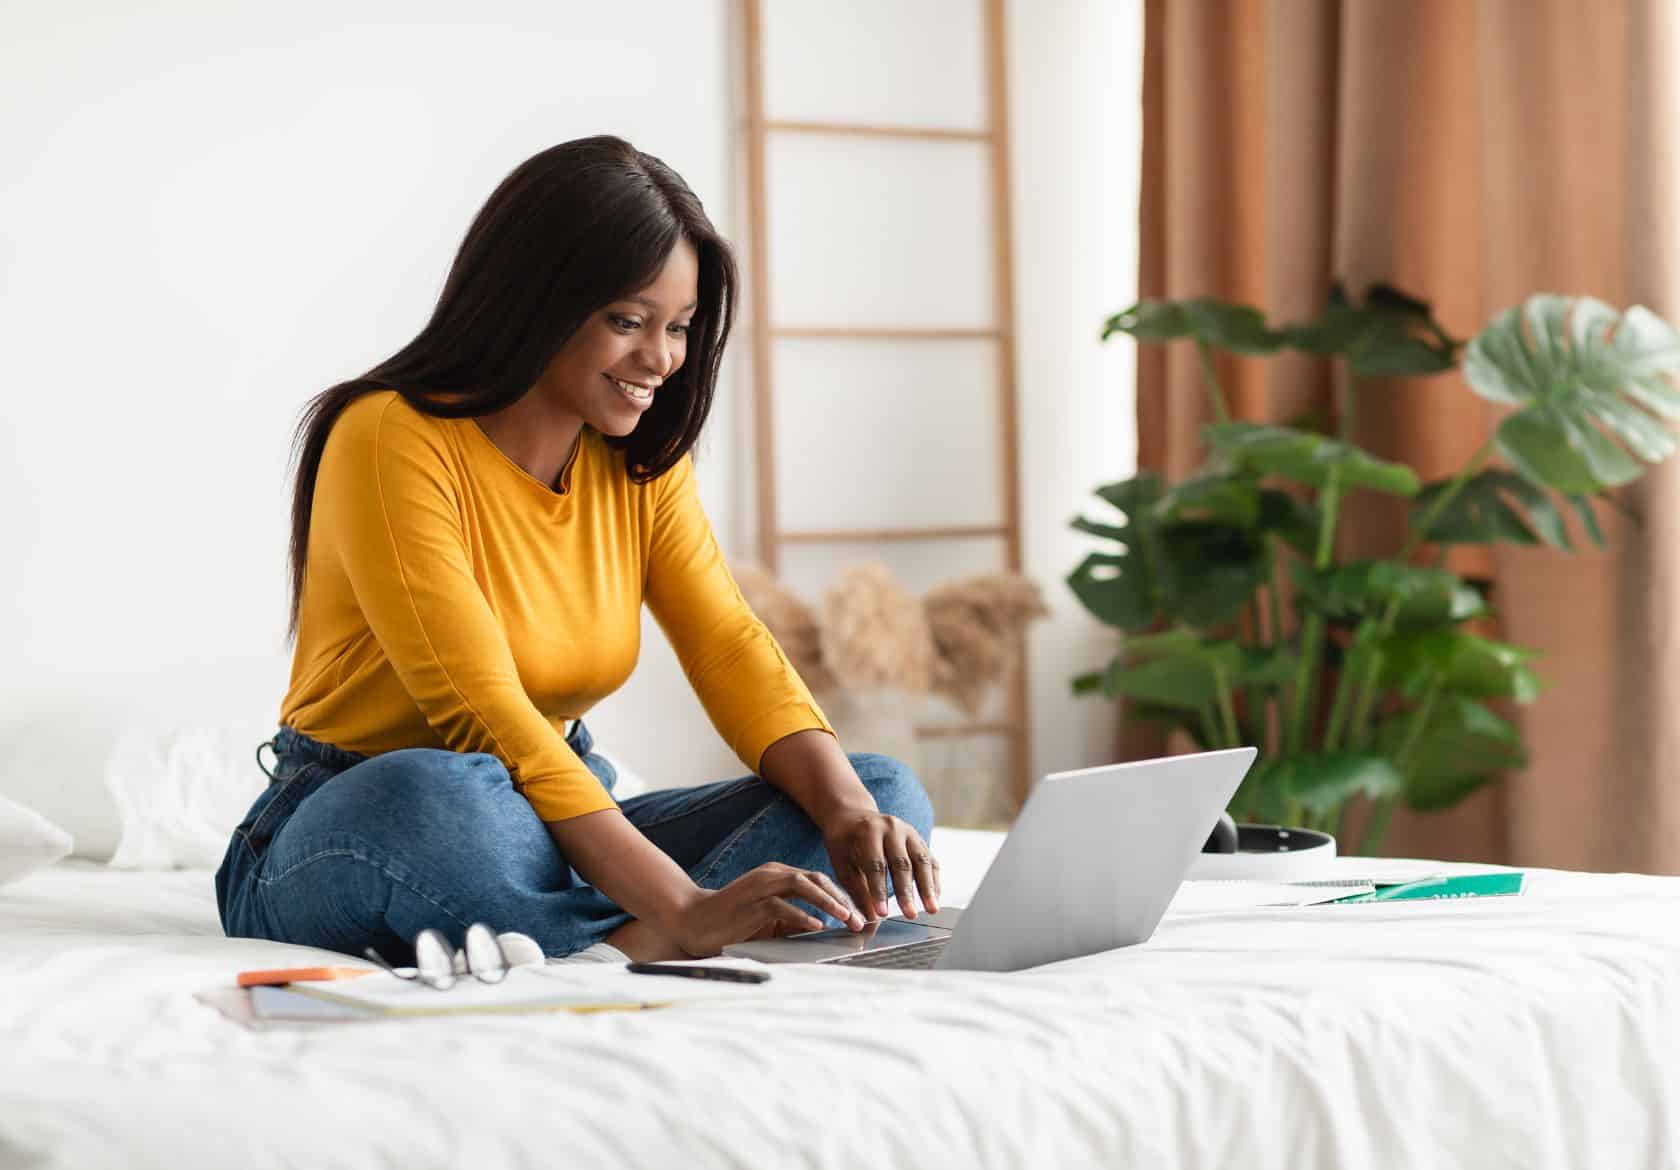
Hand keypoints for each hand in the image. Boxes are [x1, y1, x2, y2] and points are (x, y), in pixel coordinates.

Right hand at [673, 863, 864, 957]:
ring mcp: (760, 887)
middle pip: (816, 878)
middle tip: (860, 918)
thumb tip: (822, 929)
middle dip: (841, 898)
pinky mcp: (750, 904)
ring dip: (828, 903)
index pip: (818, 880)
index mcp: (778, 875)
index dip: (842, 895)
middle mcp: (771, 875)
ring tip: (846, 918)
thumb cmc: (732, 922)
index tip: (860, 913)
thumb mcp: (769, 920)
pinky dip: (801, 916)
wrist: (693, 921)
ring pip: (803, 886)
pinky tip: (817, 926)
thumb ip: (793, 920)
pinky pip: (781, 906)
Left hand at [822, 808, 940, 920]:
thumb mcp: (841, 862)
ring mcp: (909, 832)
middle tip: (910, 915)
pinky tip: (934, 899)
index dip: (879, 890)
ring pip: (922, 860)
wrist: (854, 815)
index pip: (875, 864)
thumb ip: (856, 888)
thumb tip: (869, 918)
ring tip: (932, 910)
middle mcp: (892, 827)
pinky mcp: (919, 839)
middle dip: (907, 892)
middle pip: (902, 863)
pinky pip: (930, 860)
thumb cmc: (844, 841)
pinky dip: (933, 881)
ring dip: (928, 887)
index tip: (881, 914)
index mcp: (869, 830)